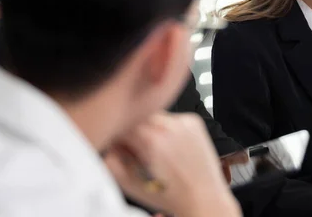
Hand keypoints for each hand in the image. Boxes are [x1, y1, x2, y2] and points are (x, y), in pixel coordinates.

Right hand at [104, 112, 240, 216]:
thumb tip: (108, 144)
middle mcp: (169, 127)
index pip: (122, 123)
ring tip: (157, 150)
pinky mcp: (194, 121)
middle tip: (139, 151)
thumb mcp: (131, 184)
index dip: (117, 134)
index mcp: (151, 141)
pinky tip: (172, 146)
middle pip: (138, 116)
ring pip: (154, 114)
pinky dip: (167, 128)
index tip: (119, 144)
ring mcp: (183, 122)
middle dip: (133, 130)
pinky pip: (172, 117)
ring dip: (150, 128)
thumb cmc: (171, 195)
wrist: (203, 197)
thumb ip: (111, 161)